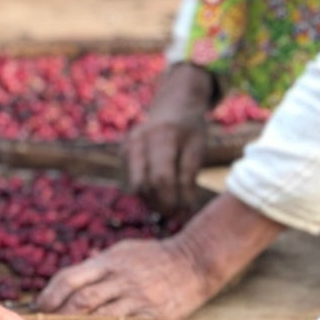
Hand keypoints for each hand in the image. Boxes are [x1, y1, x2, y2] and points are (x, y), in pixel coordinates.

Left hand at [37, 232, 217, 318]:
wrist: (193, 261)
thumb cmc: (152, 257)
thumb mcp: (120, 252)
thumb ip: (95, 267)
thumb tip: (65, 284)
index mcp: (108, 262)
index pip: (70, 278)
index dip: (49, 296)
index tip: (38, 310)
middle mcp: (119, 279)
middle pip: (80, 300)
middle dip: (59, 318)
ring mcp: (136, 299)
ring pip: (100, 318)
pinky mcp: (152, 317)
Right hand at [122, 63, 215, 214]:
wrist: (172, 105)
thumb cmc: (189, 131)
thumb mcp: (197, 148)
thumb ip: (189, 177)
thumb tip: (185, 209)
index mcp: (162, 136)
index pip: (162, 177)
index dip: (172, 199)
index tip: (184, 211)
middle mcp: (138, 140)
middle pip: (144, 184)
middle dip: (160, 203)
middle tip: (175, 213)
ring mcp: (127, 146)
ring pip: (135, 186)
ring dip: (152, 201)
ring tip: (169, 204)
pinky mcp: (122, 153)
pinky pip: (132, 181)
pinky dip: (146, 191)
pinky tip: (159, 190)